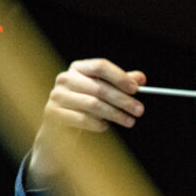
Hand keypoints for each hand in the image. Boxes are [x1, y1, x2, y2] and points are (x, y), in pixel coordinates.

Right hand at [28, 59, 145, 183]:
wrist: (62, 128)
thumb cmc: (87, 107)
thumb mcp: (105, 93)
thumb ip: (121, 84)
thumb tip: (141, 77)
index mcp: (78, 68)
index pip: (100, 66)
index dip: (120, 77)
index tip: (136, 89)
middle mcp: (65, 79)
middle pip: (99, 87)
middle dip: (123, 100)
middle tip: (139, 110)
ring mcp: (57, 96)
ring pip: (93, 104)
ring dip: (115, 114)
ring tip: (129, 121)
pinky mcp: (54, 114)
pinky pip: (82, 119)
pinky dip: (98, 124)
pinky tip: (106, 126)